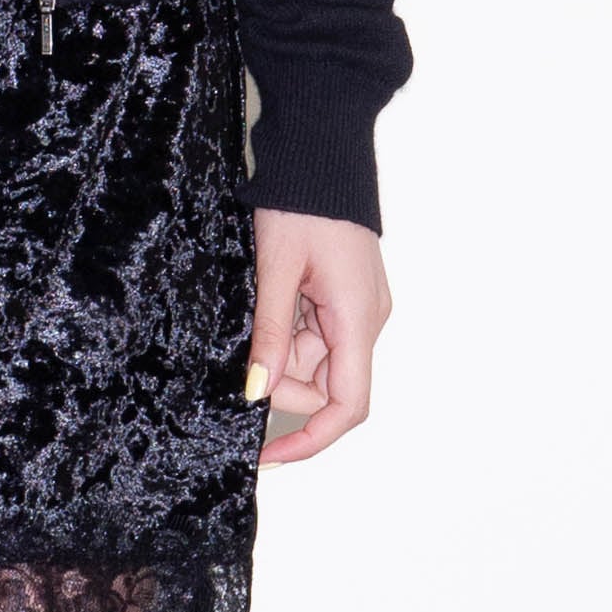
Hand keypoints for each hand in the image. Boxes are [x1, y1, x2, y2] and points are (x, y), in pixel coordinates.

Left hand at [246, 210, 389, 464]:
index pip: (347, 407)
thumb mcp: (275, 270)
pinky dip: (287, 329)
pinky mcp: (345, 298)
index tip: (268, 456)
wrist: (322, 155)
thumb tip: (255, 391)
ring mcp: (357, 310)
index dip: (310, 441)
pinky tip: (270, 295)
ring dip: (280, 349)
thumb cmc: (301, 204)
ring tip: (260, 300)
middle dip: (280, 379)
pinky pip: (315, 334)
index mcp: (357, 320)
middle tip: (244, 346)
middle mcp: (366, 322)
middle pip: (324, 386)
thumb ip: (268, 334)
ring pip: (315, 360)